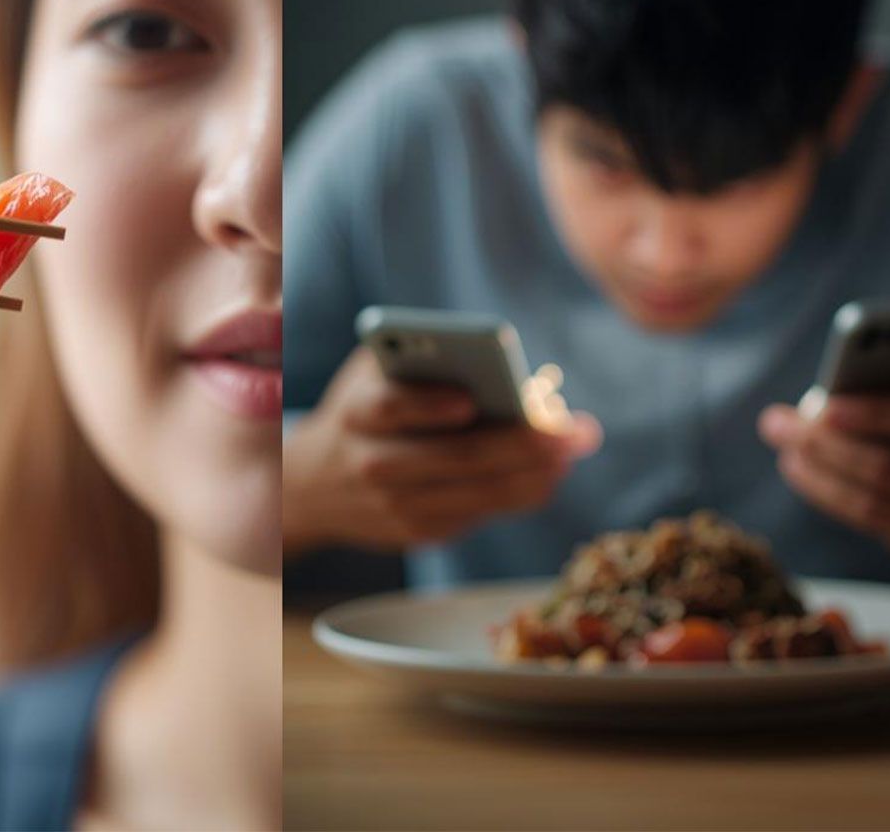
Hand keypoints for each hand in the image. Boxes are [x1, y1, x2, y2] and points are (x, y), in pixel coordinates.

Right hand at [283, 346, 602, 552]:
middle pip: (457, 457)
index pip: (391, 408)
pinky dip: (522, 492)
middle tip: (574, 430)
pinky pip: (483, 514)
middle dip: (523, 443)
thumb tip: (493, 358)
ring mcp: (398, 507)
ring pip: (480, 494)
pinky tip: (549, 471)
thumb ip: (419, 357)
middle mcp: (374, 465)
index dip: (430, 405)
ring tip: (574, 448)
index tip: (471, 400)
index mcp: (357, 413)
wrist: (314, 486)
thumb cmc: (362, 411)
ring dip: (537, 473)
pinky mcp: (420, 533)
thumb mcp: (372, 373)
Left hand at [759, 332, 889, 580]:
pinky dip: (831, 496)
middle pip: (889, 471)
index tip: (822, 401)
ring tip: (783, 446)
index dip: (876, 412)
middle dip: (823, 446)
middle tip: (776, 421)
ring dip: (815, 476)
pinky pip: (873, 524)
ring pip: (872, 506)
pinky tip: (803, 470)